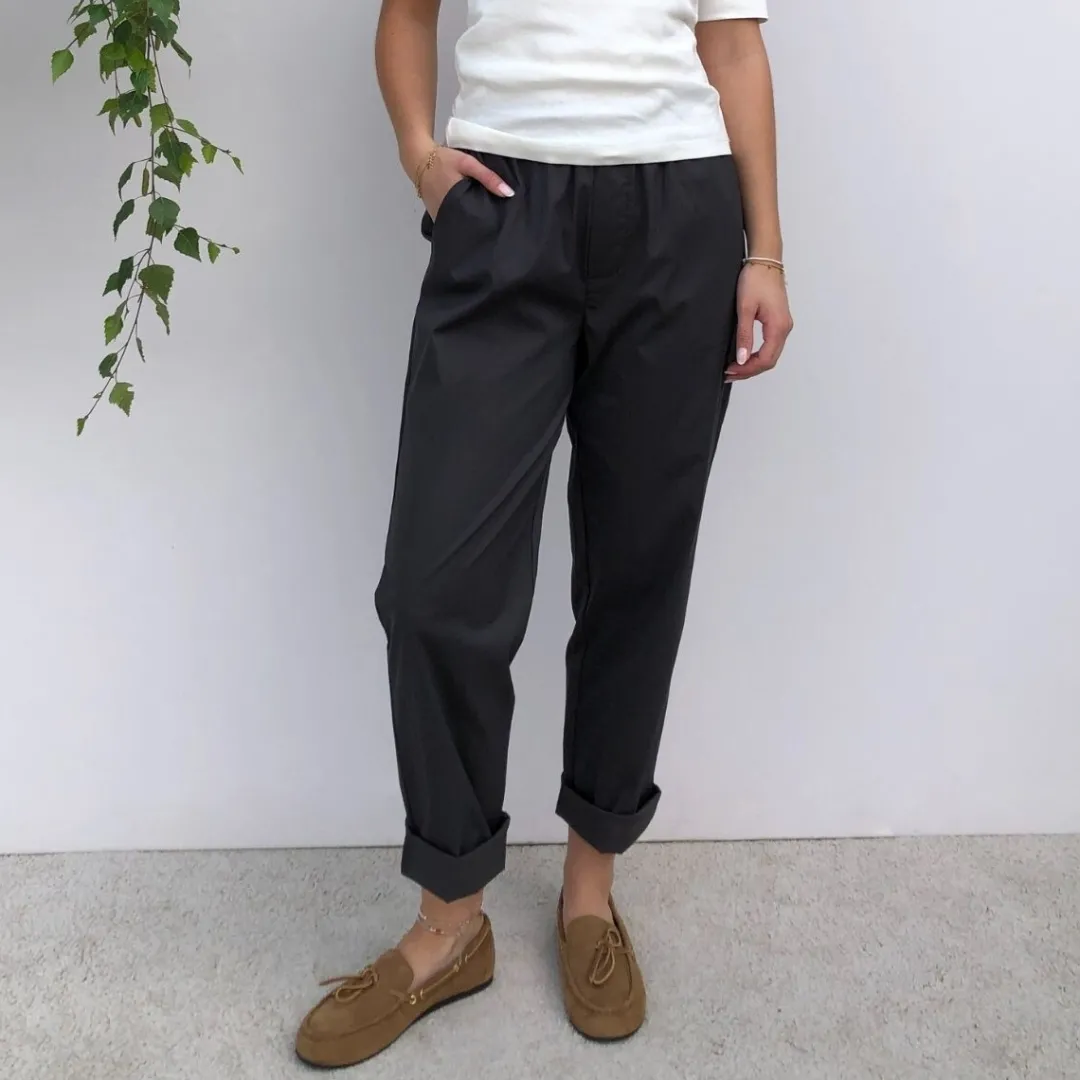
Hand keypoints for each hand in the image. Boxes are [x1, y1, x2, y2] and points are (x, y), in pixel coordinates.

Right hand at [414, 146, 514, 219]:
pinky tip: (471, 215)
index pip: (476, 221)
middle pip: (469, 225)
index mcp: (455, 204)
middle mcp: (446, 215)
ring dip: (471, 222)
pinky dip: (461, 218)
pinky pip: (452, 221)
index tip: (501, 223)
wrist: (418, 159)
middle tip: (497, 223)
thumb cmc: (444, 160)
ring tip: (486, 220)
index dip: (489, 223)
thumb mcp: (468, 163)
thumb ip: (488, 177)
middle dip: (481, 224)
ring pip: (460, 225)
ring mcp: (440, 218)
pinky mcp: (437, 216)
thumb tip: (509, 194)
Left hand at [727, 263, 793, 380]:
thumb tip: (741, 359)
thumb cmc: (755, 280)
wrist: (765, 261)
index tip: (730, 372)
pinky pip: (770, 345)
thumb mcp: (745, 309)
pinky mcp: (779, 321)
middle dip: (749, 370)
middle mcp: (784, 329)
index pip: (765, 359)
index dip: (747, 369)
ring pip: (770, 354)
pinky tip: (744, 356)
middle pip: (769, 360)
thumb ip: (744, 335)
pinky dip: (758, 354)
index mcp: (778, 327)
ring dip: (753, 364)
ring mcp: (783, 325)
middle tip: (729, 374)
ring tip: (735, 368)